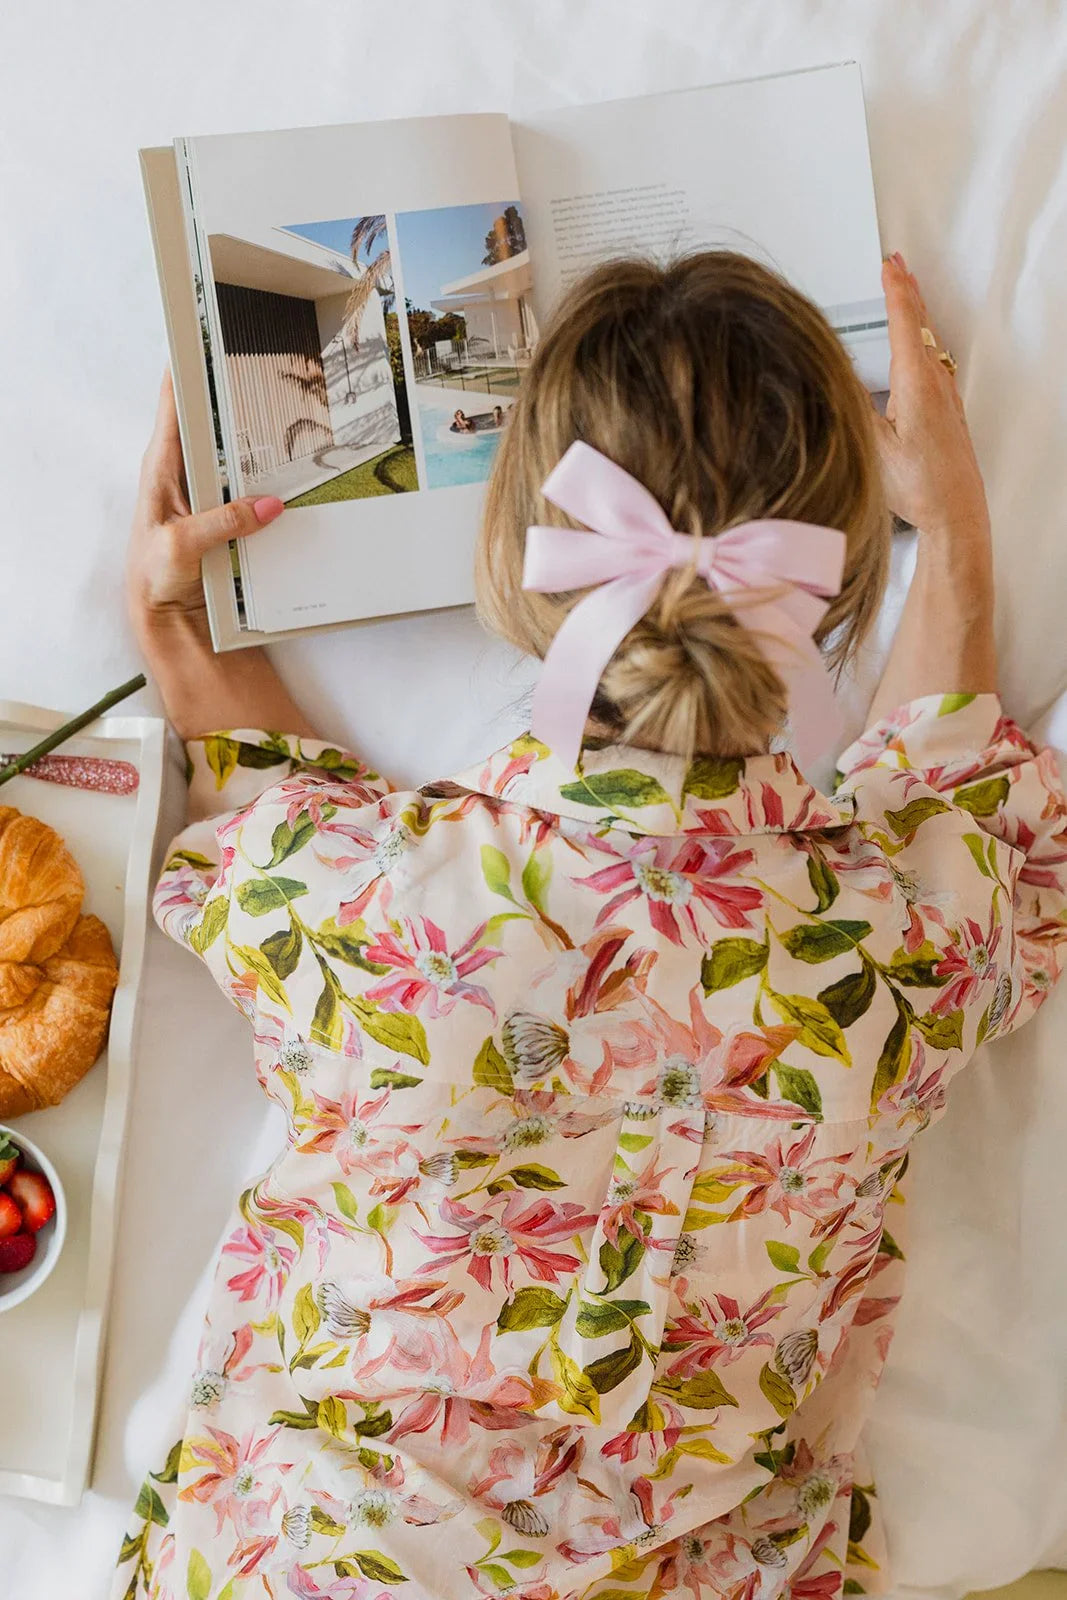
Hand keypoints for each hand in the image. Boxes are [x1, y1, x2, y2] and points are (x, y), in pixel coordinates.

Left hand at [127, 370, 283, 646]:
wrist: (164, 614)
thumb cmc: (156, 575)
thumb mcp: (183, 546)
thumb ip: (224, 523)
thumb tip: (270, 505)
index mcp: (162, 465)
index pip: (174, 400)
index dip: (190, 363)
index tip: (210, 333)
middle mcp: (185, 469)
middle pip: (214, 418)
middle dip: (239, 394)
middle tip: (270, 369)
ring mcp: (208, 489)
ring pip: (238, 451)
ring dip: (262, 440)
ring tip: (293, 415)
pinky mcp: (227, 512)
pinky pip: (253, 487)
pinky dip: (272, 479)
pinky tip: (294, 473)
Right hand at [872, 254, 989, 539]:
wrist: (955, 512)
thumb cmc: (920, 484)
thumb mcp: (871, 444)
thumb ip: (853, 404)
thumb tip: (835, 373)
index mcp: (916, 381)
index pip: (905, 321)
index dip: (894, 290)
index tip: (887, 264)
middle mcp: (936, 382)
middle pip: (922, 325)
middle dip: (908, 291)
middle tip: (898, 265)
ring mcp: (945, 397)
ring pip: (930, 342)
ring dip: (916, 316)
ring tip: (907, 296)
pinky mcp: (947, 412)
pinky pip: (934, 363)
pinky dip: (922, 343)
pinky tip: (917, 352)